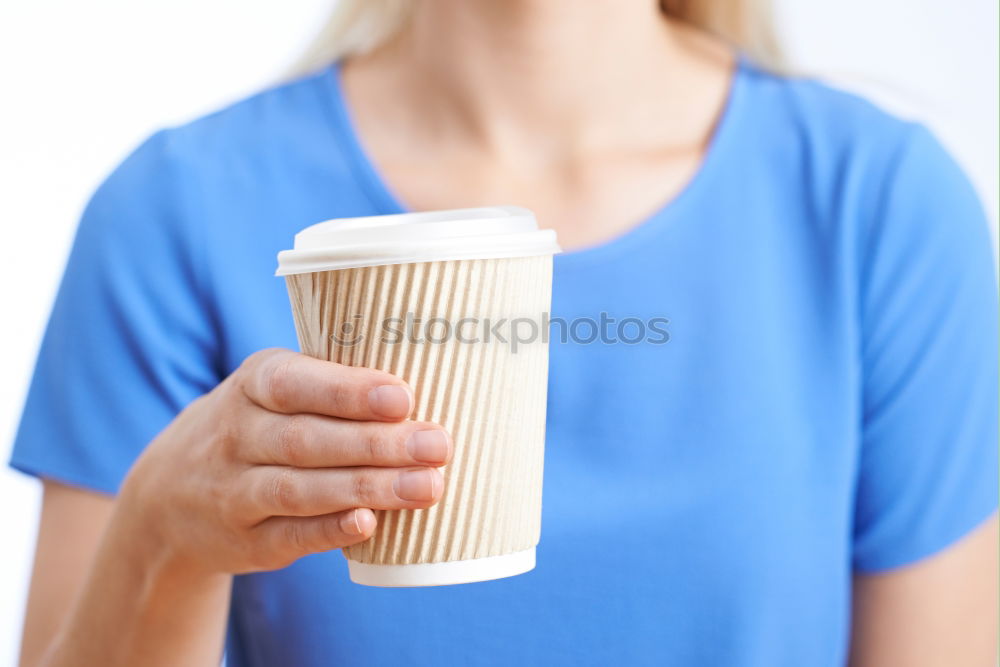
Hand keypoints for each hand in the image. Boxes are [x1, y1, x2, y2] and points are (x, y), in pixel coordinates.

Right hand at [115, 348, 450, 574]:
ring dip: (369, 489)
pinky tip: (369, 524)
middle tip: (438, 445)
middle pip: (307, 440)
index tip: (403, 397)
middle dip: (378, 444)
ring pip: (301, 489)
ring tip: (427, 486)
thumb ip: (337, 387)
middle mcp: (237, 435)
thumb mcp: (277, 388)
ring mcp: (234, 492)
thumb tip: (424, 399)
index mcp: (253, 383)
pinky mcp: (244, 540)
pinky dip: (329, 531)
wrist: (170, 492)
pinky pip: (289, 535)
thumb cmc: (261, 425)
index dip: (348, 392)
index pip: (294, 384)